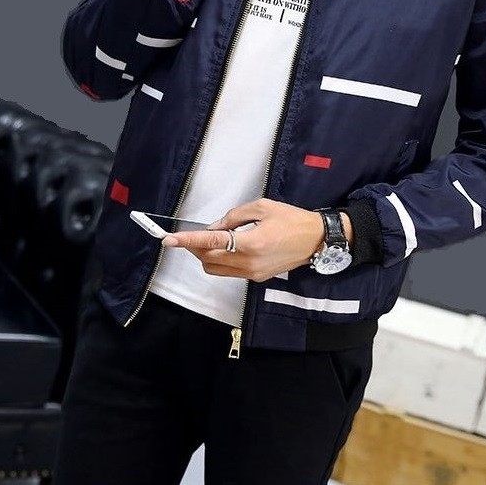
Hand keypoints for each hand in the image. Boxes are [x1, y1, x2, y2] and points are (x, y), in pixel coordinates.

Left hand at [161, 198, 353, 281]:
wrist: (316, 240)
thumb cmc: (292, 219)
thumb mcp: (262, 207)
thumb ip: (234, 217)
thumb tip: (214, 227)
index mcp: (251, 242)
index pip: (211, 241)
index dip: (187, 240)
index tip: (169, 239)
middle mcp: (249, 263)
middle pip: (208, 258)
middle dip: (194, 247)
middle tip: (189, 234)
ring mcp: (252, 273)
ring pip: (215, 269)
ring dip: (205, 255)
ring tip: (207, 240)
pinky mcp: (256, 278)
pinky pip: (228, 272)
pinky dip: (219, 260)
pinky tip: (225, 247)